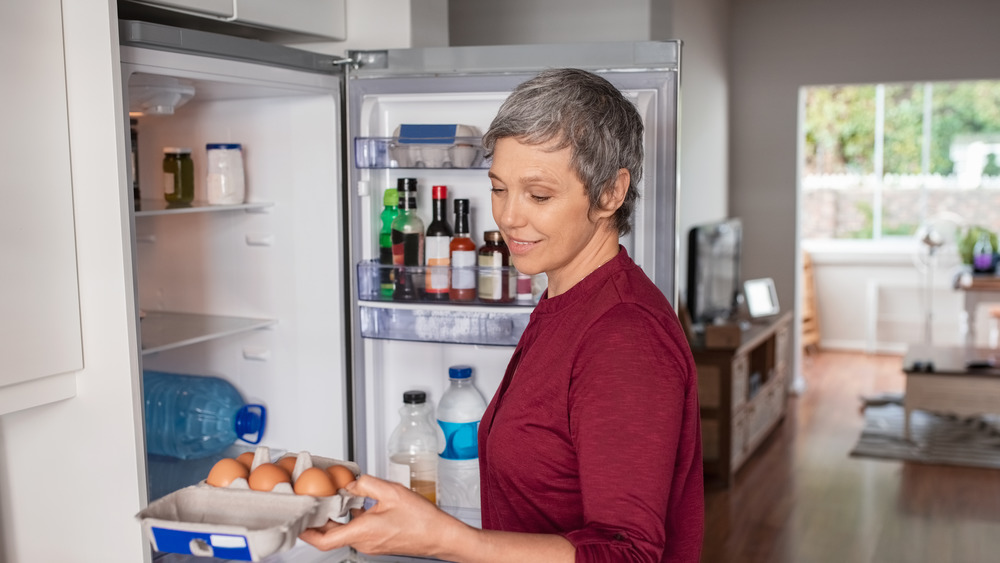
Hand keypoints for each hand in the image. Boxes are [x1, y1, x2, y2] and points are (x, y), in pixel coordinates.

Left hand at [299, 474, 466, 557]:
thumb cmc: (421, 520)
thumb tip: (351, 484)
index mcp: (362, 532)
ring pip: (344, 532)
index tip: (297, 522)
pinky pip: (357, 531)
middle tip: (311, 506)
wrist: (440, 536)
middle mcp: (363, 542)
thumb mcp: (391, 492)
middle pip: (330, 535)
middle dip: (318, 521)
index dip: (306, 532)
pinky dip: (351, 519)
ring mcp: (371, 544)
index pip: (323, 540)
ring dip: (336, 518)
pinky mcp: (378, 542)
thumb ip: (366, 484)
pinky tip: (356, 506)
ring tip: (333, 501)